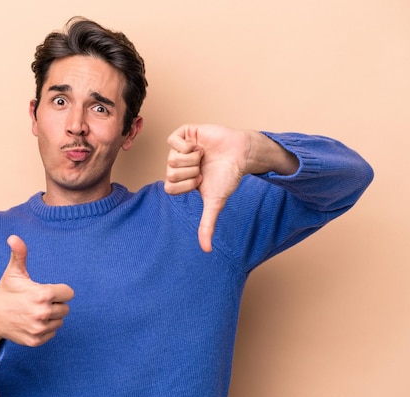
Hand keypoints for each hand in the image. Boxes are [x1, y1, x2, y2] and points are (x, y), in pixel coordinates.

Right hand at [0, 235, 74, 357]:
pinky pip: (52, 333)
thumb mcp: (13, 272)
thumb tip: (13, 237)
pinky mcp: (36, 341)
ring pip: (60, 321)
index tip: (45, 291)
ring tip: (33, 311)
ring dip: (51, 317)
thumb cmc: (6, 291)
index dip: (59, 291)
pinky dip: (45, 329)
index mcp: (42, 294)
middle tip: (37, 302)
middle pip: (65, 308)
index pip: (68, 293)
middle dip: (55, 304)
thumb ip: (19, 253)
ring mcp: (39, 328)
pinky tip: (31, 322)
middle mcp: (42, 313)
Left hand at [165, 124, 250, 251]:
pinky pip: (173, 141)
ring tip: (203, 156)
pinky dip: (188, 146)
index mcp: (180, 180)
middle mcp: (177, 165)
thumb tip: (206, 250)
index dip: (187, 185)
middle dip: (191, 172)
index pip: (169, 187)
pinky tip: (199, 146)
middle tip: (203, 168)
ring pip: (172, 158)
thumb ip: (207, 225)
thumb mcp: (214, 203)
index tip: (200, 181)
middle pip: (170, 172)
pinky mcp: (184, 133)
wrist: (241, 154)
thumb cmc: (227, 177)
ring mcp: (179, 149)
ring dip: (192, 159)